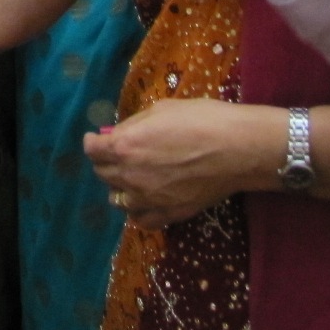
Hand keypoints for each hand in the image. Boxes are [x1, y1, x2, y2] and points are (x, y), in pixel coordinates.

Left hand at [84, 99, 283, 229]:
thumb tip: (120, 132)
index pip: (92, 150)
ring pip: (118, 200)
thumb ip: (135, 124)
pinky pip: (140, 220)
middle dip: (105, 162)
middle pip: (102, 174)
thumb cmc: (202, 120)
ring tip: (132, 178)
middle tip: (117, 155)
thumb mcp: (161, 109)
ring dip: (120, 187)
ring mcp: (148, 199)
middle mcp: (129, 176)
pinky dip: (138, 211)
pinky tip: (145, 201)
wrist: (237, 149)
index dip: (93, 142)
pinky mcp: (167, 214)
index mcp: (124, 146)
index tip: (97, 139)